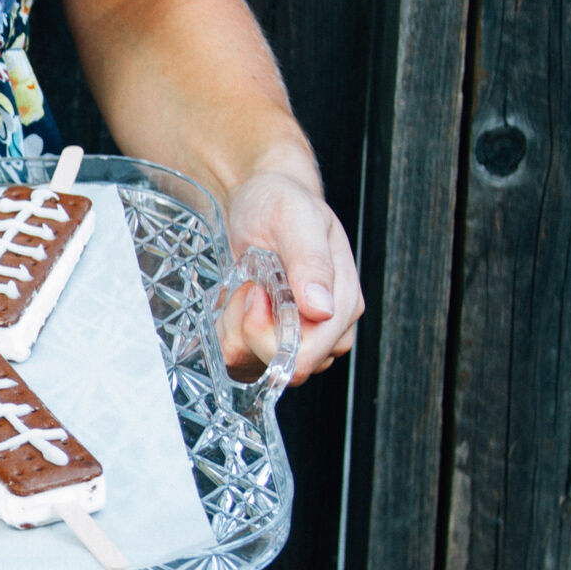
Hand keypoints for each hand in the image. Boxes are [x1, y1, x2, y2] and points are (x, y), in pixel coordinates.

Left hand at [216, 169, 362, 386]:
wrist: (260, 202)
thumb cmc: (281, 205)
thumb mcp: (296, 219)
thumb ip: (310, 261)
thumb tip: (322, 308)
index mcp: (342, 302)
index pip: (309, 355)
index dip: (270, 333)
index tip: (257, 292)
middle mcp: (326, 328)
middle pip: (284, 366)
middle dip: (251, 329)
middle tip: (251, 286)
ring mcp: (299, 337)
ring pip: (257, 365)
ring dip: (236, 328)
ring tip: (247, 288)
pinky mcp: (270, 341)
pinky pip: (241, 360)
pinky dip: (228, 331)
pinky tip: (238, 301)